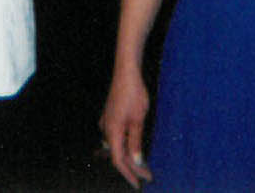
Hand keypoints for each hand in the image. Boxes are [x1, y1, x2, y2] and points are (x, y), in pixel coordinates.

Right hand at [100, 66, 153, 187]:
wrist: (126, 72)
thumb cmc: (134, 95)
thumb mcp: (138, 120)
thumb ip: (136, 142)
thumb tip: (136, 161)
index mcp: (112, 131)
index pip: (118, 160)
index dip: (129, 173)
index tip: (140, 183)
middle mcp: (106, 128)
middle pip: (117, 154)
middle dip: (132, 166)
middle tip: (148, 175)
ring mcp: (106, 122)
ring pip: (115, 146)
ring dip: (129, 156)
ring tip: (143, 164)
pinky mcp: (110, 116)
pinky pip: (115, 137)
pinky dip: (124, 146)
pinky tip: (132, 147)